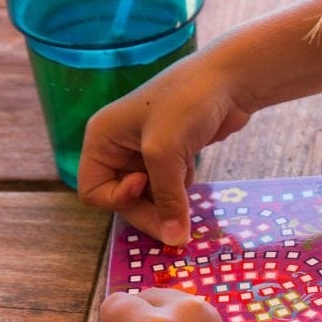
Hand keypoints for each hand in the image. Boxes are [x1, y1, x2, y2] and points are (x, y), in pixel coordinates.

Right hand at [77, 53, 253, 245]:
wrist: (230, 80)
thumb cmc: (187, 104)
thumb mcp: (166, 153)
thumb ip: (167, 201)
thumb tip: (174, 241)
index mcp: (102, 140)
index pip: (92, 191)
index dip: (118, 200)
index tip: (144, 184)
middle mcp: (118, 147)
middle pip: (124, 200)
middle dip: (149, 212)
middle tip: (177, 228)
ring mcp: (145, 152)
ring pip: (149, 198)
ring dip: (168, 202)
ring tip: (187, 191)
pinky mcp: (171, 155)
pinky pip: (168, 188)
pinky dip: (181, 190)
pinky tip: (193, 174)